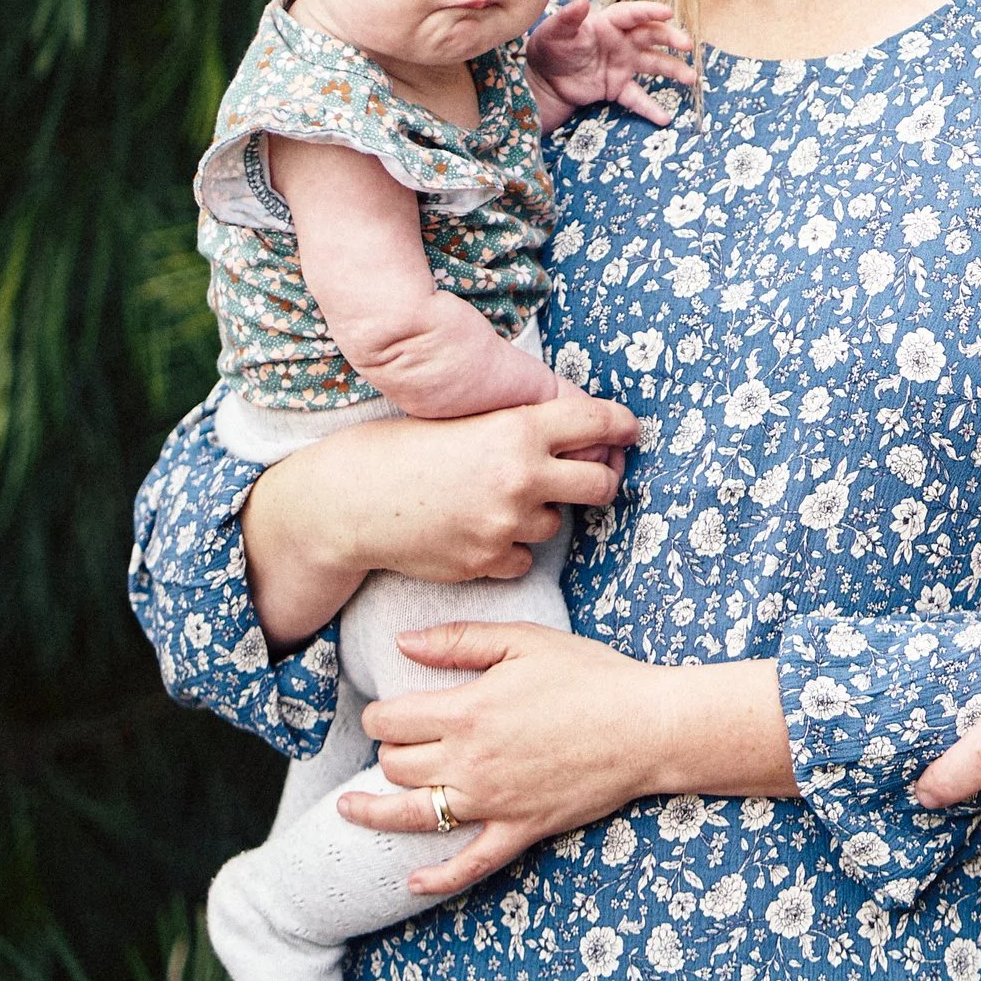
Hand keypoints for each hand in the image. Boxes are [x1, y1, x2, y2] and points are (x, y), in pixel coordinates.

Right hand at [239, 390, 637, 649]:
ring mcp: (506, 523)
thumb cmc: (400, 449)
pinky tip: (478, 531)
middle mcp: (521, 476)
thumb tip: (570, 432)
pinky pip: (524, 559)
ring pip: (557, 524)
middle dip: (601, 479)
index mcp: (518, 428)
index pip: (597, 421)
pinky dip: (510, 548)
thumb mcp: (464, 418)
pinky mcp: (488, 561)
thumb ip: (517, 425)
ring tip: (498, 502)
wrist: (350, 501)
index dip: (621, 425)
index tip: (630, 431)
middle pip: (601, 483)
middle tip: (590, 478)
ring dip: (540, 515)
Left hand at [342, 624, 681, 896]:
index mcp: (467, 712)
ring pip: (414, 816)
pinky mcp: (519, 829)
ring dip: (375, 813)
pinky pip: (469, 863)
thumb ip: (459, 641)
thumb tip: (403, 643)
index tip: (385, 708)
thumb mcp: (524, 641)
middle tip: (399, 740)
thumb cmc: (590, 676)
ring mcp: (492, 803)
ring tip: (348, 810)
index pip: (392, 721)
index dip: (379, 713)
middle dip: (387, 751)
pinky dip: (437, 878)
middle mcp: (470, 764)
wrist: (646, 726)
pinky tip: (412, 881)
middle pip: (397, 766)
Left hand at [527, 0, 697, 127]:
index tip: (668, 11)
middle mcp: (622, 41)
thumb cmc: (549, 48)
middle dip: (671, 38)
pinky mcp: (619, 87)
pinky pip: (638, 98)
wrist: (544, 81)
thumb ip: (568, 19)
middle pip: (652, 36)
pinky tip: (664, 118)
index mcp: (608, 23)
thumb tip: (583, 2)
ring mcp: (624, 64)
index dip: (650, 11)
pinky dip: (651, 108)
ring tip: (690, 78)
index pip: (633, 14)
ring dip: (674, 70)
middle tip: (687, 45)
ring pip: (654, 64)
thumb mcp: (554, 32)